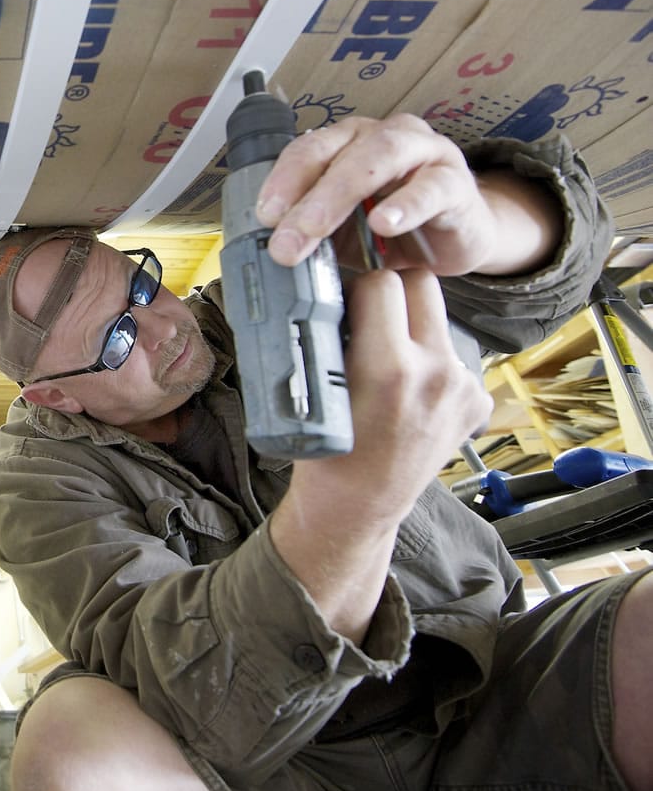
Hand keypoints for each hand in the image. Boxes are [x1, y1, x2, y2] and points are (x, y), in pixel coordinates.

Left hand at [253, 114, 532, 275]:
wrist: (458, 237)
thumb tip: (271, 251)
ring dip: (342, 193)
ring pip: (380, 156)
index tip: (264, 217)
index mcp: (348, 143)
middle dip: (305, 196)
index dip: (282, 181)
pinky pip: (430, 188)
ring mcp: (424, 153)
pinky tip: (384, 224)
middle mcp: (383, 136)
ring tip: (318, 227)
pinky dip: (405, 205)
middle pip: (338, 153)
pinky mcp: (455, 181)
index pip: (307, 151)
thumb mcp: (344, 232)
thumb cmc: (394, 227)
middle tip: (286, 239)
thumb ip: (313, 232)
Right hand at [297, 268, 492, 525]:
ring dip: (411, 327)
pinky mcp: (476, 400)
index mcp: (391, 369)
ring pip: (437, 320)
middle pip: (421, 285)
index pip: (381, 282)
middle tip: (367, 314)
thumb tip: (332, 293)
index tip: (344, 302)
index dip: (356, 287)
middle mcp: (437, 372)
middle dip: (391, 291)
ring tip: (385, 361)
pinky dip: (428, 362)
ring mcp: (462, 387)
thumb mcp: (315, 392)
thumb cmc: (326, 457)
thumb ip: (330, 339)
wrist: (358, 509)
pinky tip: (406, 391)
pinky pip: (451, 355)